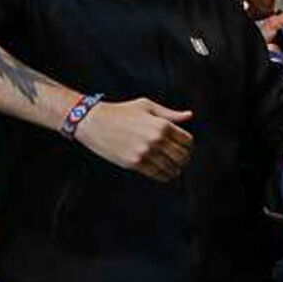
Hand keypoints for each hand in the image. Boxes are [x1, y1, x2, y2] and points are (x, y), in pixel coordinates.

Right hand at [77, 98, 193, 181]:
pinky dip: (164, 175)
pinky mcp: (134, 163)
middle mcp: (156, 140)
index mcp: (162, 125)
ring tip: (174, 168)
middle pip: (182, 156)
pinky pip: (157, 174)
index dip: (188, 145)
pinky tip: (164, 173)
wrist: (93, 122)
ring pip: (171, 167)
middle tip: (181, 159)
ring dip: (175, 169)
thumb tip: (188, 115)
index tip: (185, 148)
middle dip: (184, 158)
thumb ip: (169, 114)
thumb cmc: (119, 112)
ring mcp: (145, 153)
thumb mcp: (146, 106)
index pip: (187, 141)